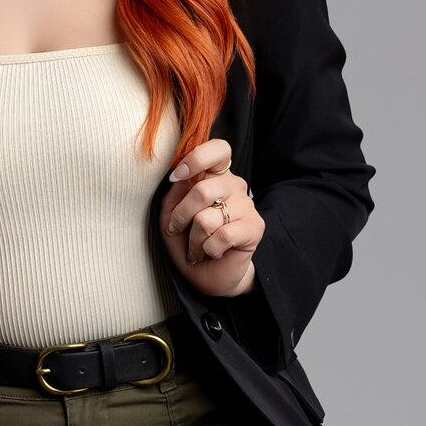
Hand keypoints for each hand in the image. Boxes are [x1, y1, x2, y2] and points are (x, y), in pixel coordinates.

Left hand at [158, 140, 263, 297]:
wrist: (208, 275)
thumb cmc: (187, 241)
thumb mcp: (170, 215)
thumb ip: (174, 193)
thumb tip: (180, 175)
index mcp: (215, 176)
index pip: (218, 149)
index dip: (197, 158)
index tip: (177, 176)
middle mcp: (234, 186)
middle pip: (203, 190)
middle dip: (181, 216)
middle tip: (178, 230)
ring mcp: (247, 205)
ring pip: (207, 218)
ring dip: (194, 240)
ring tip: (198, 247)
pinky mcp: (255, 227)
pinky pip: (222, 236)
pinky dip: (209, 249)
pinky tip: (213, 252)